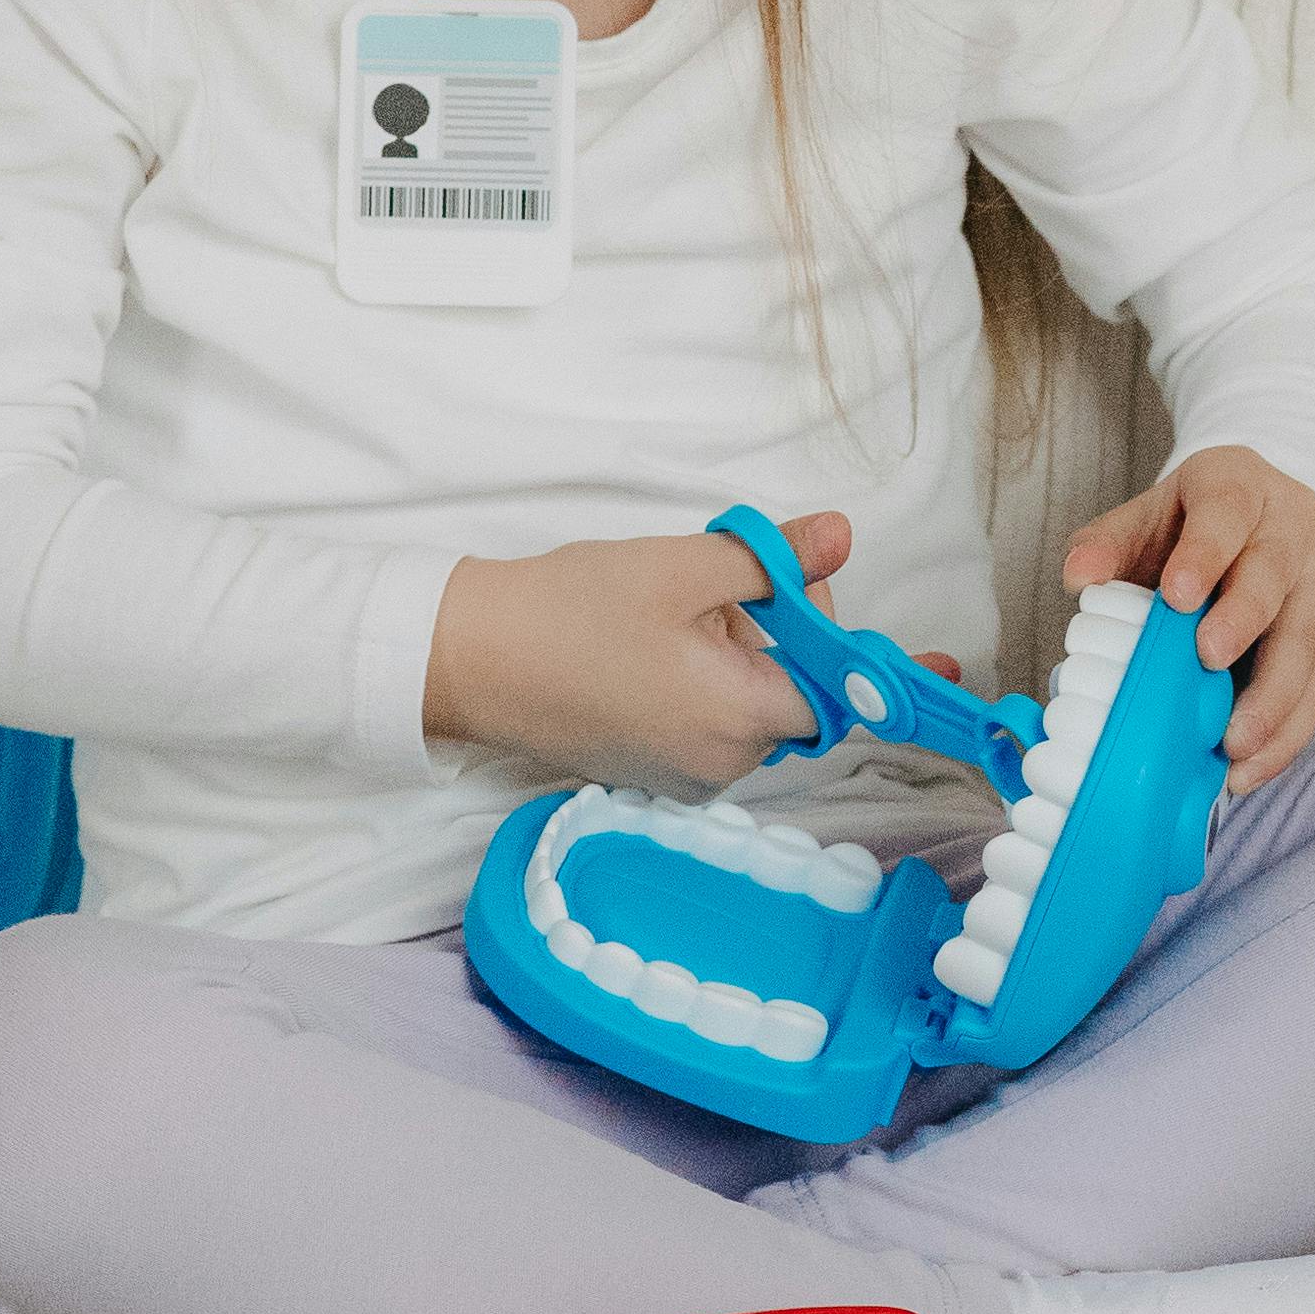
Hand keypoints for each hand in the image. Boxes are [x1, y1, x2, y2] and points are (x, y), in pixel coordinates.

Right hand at [426, 511, 858, 796]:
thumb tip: (844, 535)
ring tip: (675, 612)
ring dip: (736, 656)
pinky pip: (709, 726)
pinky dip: (703, 684)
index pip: (835, 690)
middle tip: (717, 584)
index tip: (789, 583)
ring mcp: (684, 778)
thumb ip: (776, 557)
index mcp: (739, 722)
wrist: (471, 658)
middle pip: (794, 698)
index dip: (827, 632)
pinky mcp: (652, 774)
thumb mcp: (685, 566)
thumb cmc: (573, 611)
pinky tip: (652, 645)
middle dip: (775, 635)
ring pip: (750, 709)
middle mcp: (722, 767)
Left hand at [1060, 445, 1314, 793]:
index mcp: (1241, 487)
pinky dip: (1287, 733)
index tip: (1178, 596)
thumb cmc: (1190, 527)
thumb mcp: (1144, 520)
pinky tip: (1251, 767)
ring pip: (1310, 638)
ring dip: (1275, 698)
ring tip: (1235, 745)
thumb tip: (1078, 578)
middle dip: (1244, 621)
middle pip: (1277, 574)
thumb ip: (1107, 545)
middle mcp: (1294, 526)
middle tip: (1209, 662)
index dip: (1205, 552)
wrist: (1254, 523)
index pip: (1228, 511)